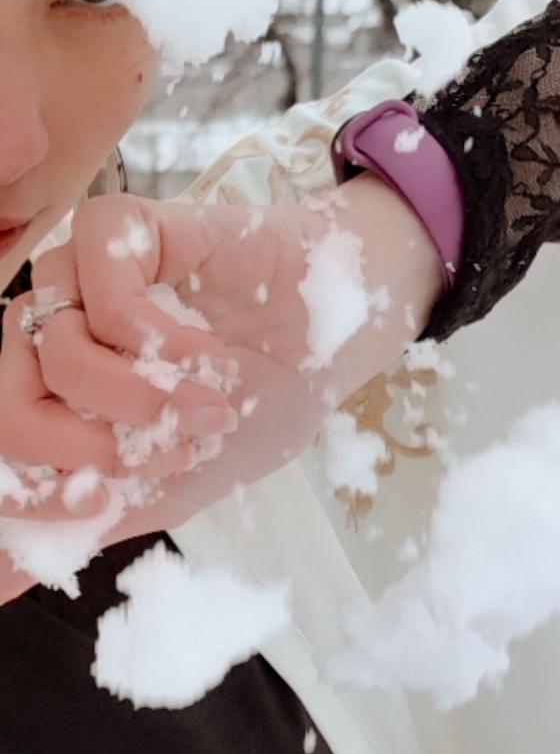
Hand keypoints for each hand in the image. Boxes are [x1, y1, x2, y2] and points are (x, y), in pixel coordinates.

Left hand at [0, 181, 443, 580]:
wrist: (332, 343)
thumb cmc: (256, 403)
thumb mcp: (168, 487)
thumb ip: (84, 524)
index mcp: (49, 393)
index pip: (2, 443)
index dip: (49, 489)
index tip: (123, 495)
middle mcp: (52, 331)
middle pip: (4, 398)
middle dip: (84, 447)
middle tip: (165, 454)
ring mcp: (79, 277)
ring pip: (52, 345)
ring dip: (139, 396)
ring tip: (210, 406)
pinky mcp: (122, 229)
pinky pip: (101, 287)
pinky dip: (161, 340)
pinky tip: (209, 356)